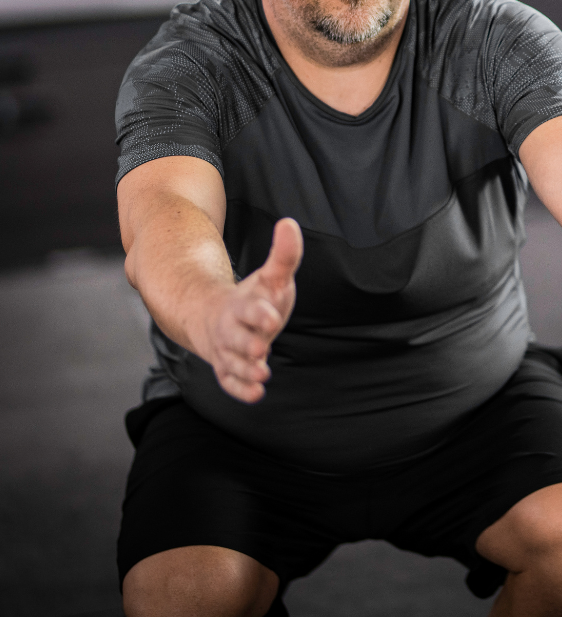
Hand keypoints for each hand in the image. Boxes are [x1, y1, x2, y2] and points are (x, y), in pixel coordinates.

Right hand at [194, 218, 302, 402]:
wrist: (217, 318)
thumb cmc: (253, 298)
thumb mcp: (271, 277)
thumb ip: (284, 255)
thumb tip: (289, 222)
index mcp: (242, 306)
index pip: (249, 310)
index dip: (259, 313)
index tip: (272, 316)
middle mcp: (231, 330)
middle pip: (234, 338)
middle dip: (247, 344)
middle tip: (261, 349)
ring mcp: (227, 351)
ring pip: (231, 363)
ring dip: (246, 370)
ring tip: (263, 374)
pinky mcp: (228, 369)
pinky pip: (229, 382)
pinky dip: (240, 389)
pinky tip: (257, 394)